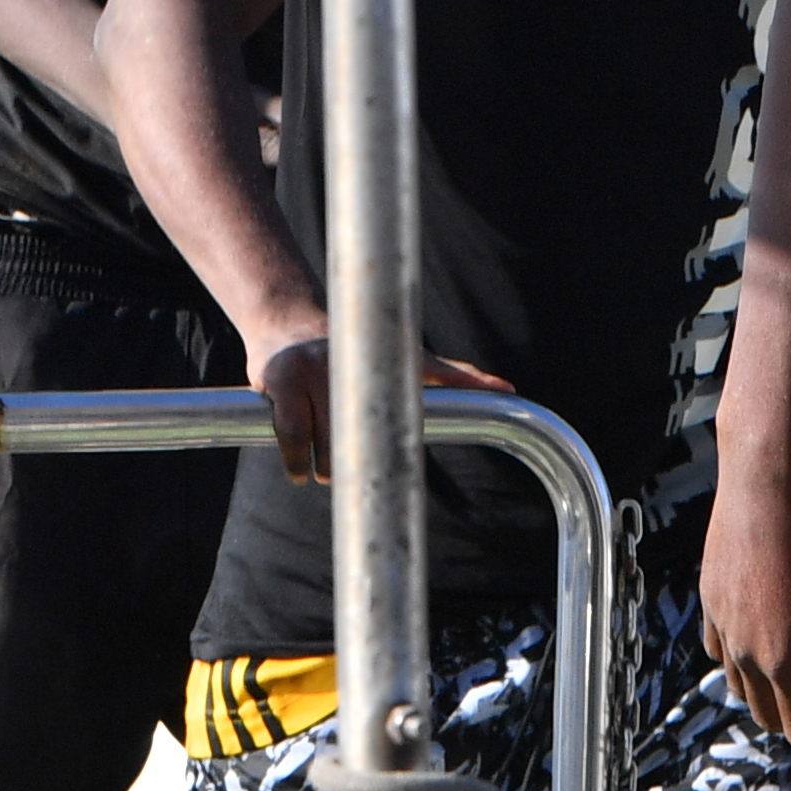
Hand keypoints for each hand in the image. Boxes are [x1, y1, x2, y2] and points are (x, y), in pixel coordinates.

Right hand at [248, 335, 513, 485]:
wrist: (284, 320)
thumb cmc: (354, 348)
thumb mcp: (406, 355)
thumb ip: (454, 375)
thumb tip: (508, 387)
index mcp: (394, 352)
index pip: (442, 372)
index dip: (472, 382)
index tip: (505, 392)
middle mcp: (356, 355)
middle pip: (366, 433)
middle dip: (355, 462)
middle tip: (345, 467)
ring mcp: (315, 366)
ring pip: (329, 441)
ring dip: (324, 468)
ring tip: (318, 468)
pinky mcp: (281, 377)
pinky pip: (294, 435)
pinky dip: (297, 461)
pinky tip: (300, 470)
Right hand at [702, 473, 790, 753]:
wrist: (764, 483)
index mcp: (785, 658)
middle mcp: (746, 652)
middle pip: (767, 716)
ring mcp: (722, 627)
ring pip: (739, 687)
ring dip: (769, 698)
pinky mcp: (710, 601)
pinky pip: (718, 651)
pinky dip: (740, 665)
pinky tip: (761, 648)